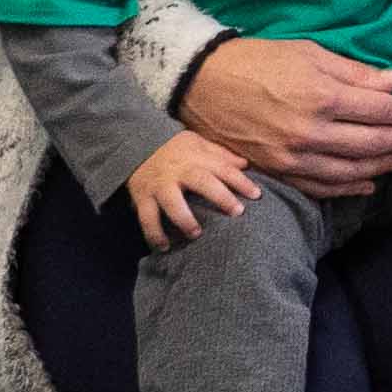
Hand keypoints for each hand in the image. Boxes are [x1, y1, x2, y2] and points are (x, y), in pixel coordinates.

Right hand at [127, 130, 259, 248]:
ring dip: (185, 219)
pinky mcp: (142, 197)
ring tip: (197, 234)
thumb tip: (245, 164)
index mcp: (196, 158)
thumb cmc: (175, 148)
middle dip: (221, 197)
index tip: (256, 195)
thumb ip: (221, 155)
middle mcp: (179, 171)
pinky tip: (163, 247)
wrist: (136, 145)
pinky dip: (154, 234)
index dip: (241, 181)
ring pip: (172, 203)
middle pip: (202, 183)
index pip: (223, 169)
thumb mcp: (199, 144)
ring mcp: (160, 185)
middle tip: (237, 212)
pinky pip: (147, 218)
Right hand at [178, 36, 391, 197]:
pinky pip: (317, 188)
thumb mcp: (312, 54)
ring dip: (376, 167)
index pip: (379, 111)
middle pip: (368, 143)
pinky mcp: (274, 170)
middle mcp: (309, 131)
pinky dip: (344, 190)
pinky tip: (363, 185)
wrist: (204, 83)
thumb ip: (357, 73)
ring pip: (347, 171)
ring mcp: (290, 156)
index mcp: (322, 96)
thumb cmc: (261, 61)